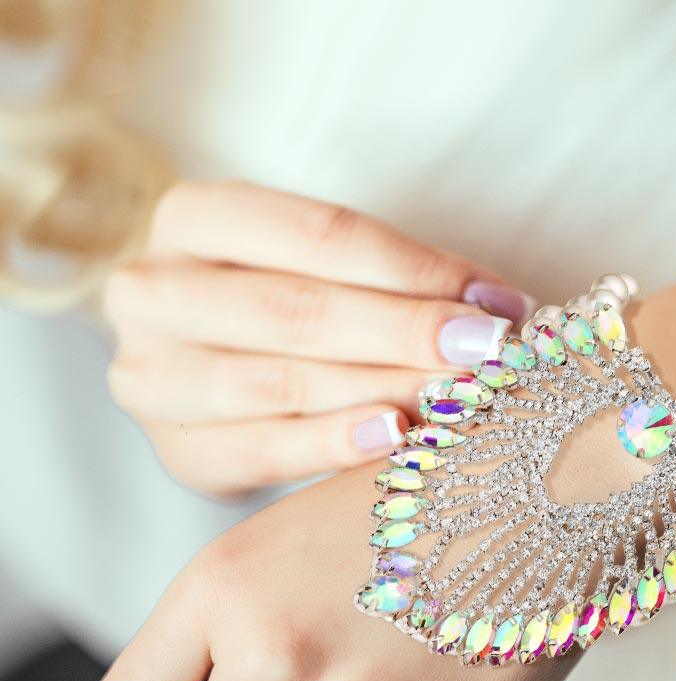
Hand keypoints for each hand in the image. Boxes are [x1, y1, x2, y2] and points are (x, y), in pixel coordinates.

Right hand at [104, 180, 534, 495]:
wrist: (205, 371)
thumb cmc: (284, 304)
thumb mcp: (322, 266)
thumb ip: (396, 281)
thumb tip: (503, 308)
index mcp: (194, 216)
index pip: (319, 234)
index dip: (415, 269)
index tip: (496, 303)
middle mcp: (154, 290)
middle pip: (298, 311)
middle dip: (406, 333)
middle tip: (490, 354)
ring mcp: (154, 375)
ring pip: (281, 383)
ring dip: (385, 390)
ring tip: (461, 398)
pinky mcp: (178, 450)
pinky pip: (264, 451)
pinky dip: (335, 445)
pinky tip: (397, 439)